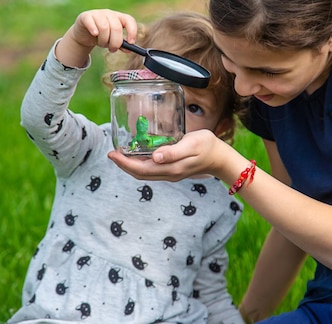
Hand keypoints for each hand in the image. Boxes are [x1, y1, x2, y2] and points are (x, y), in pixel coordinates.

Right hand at [56, 9, 137, 66]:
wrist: (84, 34)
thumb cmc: (101, 36)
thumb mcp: (112, 41)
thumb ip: (121, 45)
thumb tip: (129, 50)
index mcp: (118, 18)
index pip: (129, 20)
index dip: (132, 31)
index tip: (131, 42)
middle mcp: (109, 13)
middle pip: (116, 27)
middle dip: (115, 42)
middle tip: (112, 49)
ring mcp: (97, 13)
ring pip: (104, 27)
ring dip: (104, 40)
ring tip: (102, 44)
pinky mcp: (86, 16)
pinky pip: (91, 23)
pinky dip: (94, 30)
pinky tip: (94, 35)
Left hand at [108, 129, 238, 181]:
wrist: (221, 158)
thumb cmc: (208, 146)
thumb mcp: (191, 145)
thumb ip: (173, 152)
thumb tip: (154, 157)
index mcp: (170, 168)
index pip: (141, 169)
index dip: (124, 163)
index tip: (112, 154)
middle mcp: (168, 174)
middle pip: (139, 174)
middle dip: (123, 165)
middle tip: (111, 154)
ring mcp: (170, 174)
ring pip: (144, 174)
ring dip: (130, 166)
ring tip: (119, 155)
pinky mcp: (172, 171)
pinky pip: (151, 171)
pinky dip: (140, 165)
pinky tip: (136, 156)